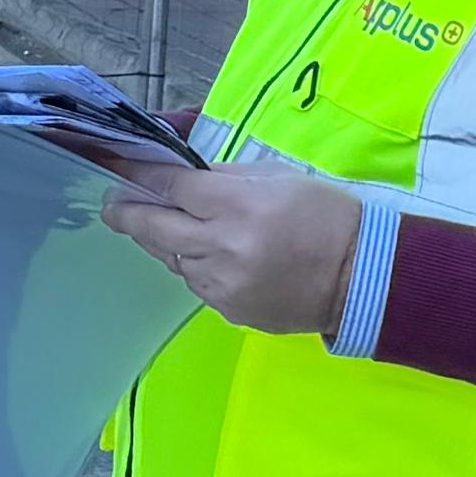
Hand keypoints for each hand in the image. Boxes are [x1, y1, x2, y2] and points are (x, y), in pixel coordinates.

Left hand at [94, 158, 364, 339]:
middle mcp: (222, 248)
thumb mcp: (276, 178)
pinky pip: (196, 283)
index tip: (112, 166)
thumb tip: (180, 176)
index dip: (136, 175)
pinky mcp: (230, 310)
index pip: (170, 186)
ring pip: (172, 258)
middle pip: (154, 227)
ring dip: (167, 241)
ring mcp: (223, 285)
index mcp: (237, 206)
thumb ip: (223, 177)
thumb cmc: (324, 216)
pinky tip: (213, 257)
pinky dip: (196, 266)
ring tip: (177, 228)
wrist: (363, 276)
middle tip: (113, 206)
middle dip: (127, 214)